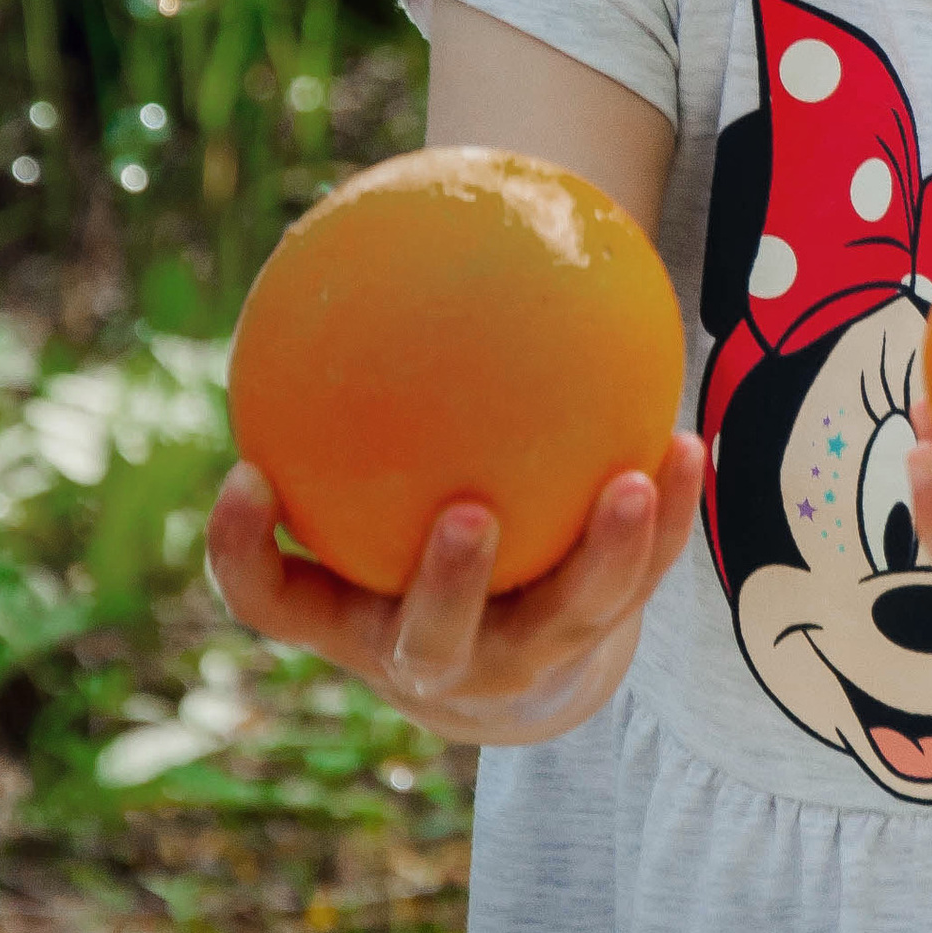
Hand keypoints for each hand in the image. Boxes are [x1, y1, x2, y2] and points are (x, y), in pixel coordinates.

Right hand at [203, 435, 707, 747]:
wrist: (494, 675)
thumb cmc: (397, 556)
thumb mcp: (352, 509)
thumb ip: (329, 423)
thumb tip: (322, 257)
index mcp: (350, 625)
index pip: (271, 599)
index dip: (243, 550)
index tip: (246, 477)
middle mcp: (431, 658)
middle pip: (434, 638)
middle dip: (449, 587)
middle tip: (468, 513)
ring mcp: (520, 659)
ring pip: (568, 618)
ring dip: (606, 554)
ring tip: (634, 478)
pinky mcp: (596, 642)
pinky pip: (641, 580)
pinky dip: (668, 517)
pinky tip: (688, 443)